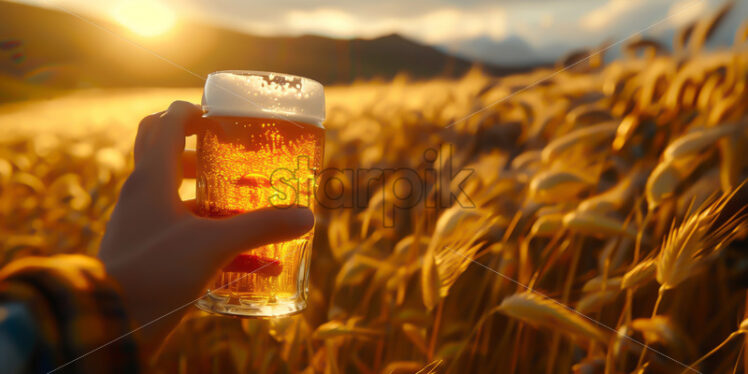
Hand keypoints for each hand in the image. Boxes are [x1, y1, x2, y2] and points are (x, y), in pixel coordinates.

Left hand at [98, 101, 313, 354]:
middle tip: (229, 155)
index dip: (195, 112)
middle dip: (200, 150)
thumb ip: (260, 228)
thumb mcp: (214, 246)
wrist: (111, 324)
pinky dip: (211, 239)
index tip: (223, 117)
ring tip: (243, 206)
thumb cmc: (156, 272)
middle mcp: (141, 194)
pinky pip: (182, 234)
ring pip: (176, 196)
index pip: (169, 123)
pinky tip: (246, 263)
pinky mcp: (145, 251)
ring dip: (209, 197)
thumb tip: (305, 217)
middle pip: (164, 151)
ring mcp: (140, 223)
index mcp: (151, 177)